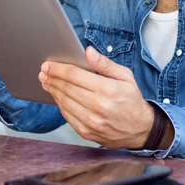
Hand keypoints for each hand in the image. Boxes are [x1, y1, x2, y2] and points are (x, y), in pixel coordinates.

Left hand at [38, 46, 153, 149]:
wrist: (141, 129)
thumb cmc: (132, 100)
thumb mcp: (125, 76)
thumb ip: (105, 64)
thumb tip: (88, 52)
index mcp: (107, 89)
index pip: (74, 75)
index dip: (58, 69)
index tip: (48, 65)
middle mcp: (98, 106)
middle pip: (66, 88)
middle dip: (52, 78)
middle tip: (43, 72)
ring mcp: (91, 122)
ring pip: (64, 102)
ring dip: (53, 91)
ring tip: (47, 82)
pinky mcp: (87, 132)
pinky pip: (67, 116)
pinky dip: (60, 105)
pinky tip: (57, 97)